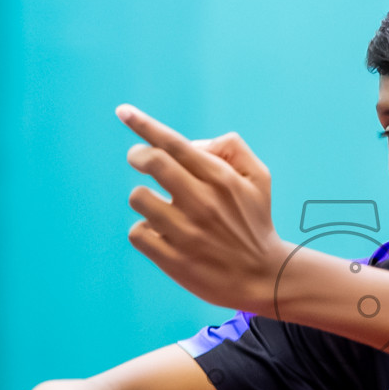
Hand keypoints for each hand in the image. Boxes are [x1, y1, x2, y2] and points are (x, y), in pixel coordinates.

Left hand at [117, 104, 292, 314]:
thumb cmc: (255, 223)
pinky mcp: (173, 259)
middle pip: (152, 162)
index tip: (123, 112)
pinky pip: (138, 232)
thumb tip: (192, 144)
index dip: (144, 124)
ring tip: (159, 207)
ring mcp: (186, 232)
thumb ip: (231, 148)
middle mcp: (202, 202)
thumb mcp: (259, 178)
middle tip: (139, 159)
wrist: (264, 277)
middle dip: (138, 155)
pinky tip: (161, 235)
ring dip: (143, 198)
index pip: (174, 143)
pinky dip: (144, 231)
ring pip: (138, 197)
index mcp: (221, 178)